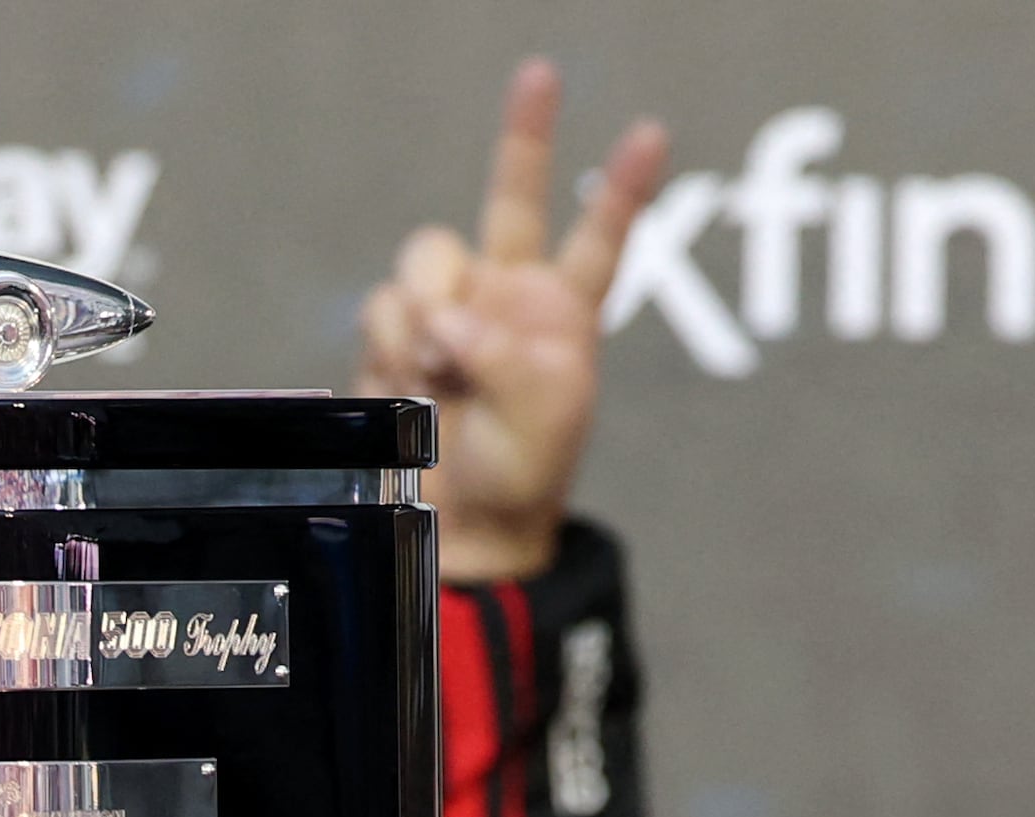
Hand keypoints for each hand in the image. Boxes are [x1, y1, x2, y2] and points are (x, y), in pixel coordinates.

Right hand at [355, 59, 663, 585]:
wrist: (462, 524)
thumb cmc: (522, 473)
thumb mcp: (544, 418)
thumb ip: (504, 354)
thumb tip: (445, 319)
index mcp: (564, 315)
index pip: (599, 239)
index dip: (622, 189)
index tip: (650, 133)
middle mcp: (507, 296)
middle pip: (512, 198)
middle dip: (526, 134)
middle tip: (541, 74)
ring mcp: (449, 309)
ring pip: (428, 256)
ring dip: (427, 307)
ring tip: (439, 367)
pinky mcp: (395, 334)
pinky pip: (384, 306)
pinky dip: (393, 342)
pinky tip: (412, 379)